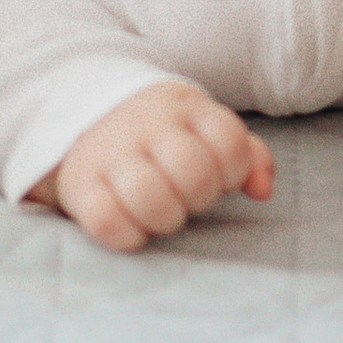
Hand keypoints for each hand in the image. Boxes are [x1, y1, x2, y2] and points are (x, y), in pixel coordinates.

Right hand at [44, 80, 274, 250]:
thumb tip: (263, 191)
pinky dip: (127, 235)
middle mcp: (148, 125)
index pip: (230, 142)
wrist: (85, 114)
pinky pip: (107, 221)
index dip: (234, 172)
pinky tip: (133, 227)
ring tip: (162, 213)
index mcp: (186, 108)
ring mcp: (111, 153)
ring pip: (150, 197)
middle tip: (187, 198)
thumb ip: (245, 154)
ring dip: (165, 218)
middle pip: (194, 173)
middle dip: (200, 197)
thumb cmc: (162, 133)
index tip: (219, 177)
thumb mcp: (204, 127)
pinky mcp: (80, 183)